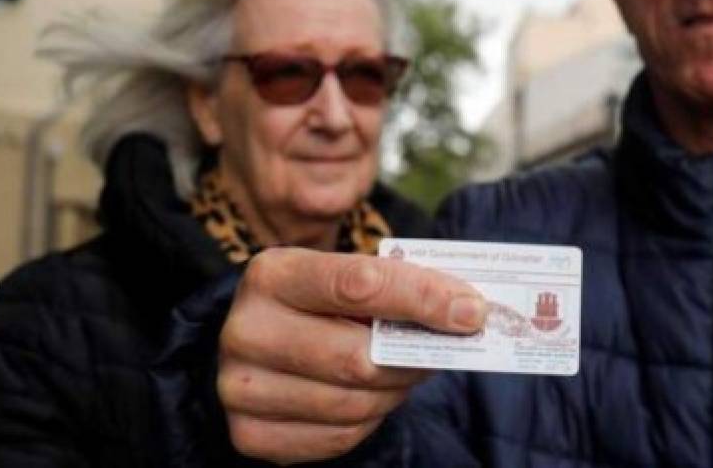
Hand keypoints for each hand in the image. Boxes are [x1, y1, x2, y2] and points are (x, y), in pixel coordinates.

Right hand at [217, 247, 486, 464]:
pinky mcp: (250, 434)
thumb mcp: (345, 277)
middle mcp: (246, 329)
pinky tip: (372, 397)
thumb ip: (396, 287)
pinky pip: (337, 437)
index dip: (423, 299)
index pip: (358, 285)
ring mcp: (240, 387)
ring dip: (395, 390)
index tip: (472, 311)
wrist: (259, 345)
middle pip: (356, 358)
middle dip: (413, 357)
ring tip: (406, 372)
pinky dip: (369, 420)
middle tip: (444, 350)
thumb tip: (467, 313)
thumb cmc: (319, 305)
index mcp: (272, 275)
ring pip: (352, 402)